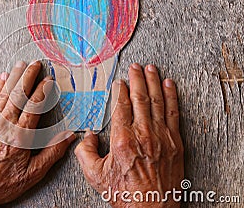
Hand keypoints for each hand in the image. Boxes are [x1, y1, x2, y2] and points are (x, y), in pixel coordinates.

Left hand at [0, 61, 75, 207]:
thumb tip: (69, 137)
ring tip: (20, 65)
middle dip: (28, 76)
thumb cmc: (2, 183)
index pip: (34, 106)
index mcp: (20, 137)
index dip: (43, 91)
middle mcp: (5, 126)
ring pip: (4, 94)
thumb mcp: (33, 173)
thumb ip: (52, 153)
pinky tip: (2, 79)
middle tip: (35, 64)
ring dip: (14, 77)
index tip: (49, 80)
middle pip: (18, 94)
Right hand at [74, 63, 183, 206]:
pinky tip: (170, 85)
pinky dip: (172, 97)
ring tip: (151, 68)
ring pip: (158, 101)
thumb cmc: (125, 193)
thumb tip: (87, 136)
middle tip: (135, 66)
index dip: (120, 90)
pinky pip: (174, 113)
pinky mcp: (175, 142)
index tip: (119, 81)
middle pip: (140, 98)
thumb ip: (85, 152)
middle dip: (137, 78)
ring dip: (154, 82)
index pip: (121, 105)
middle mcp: (143, 133)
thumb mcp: (95, 175)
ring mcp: (161, 136)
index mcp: (122, 139)